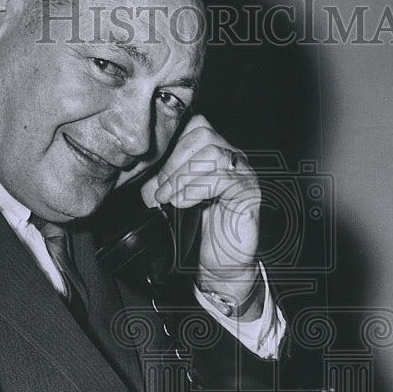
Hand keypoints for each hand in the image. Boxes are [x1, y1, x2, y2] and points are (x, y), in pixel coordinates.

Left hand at [143, 114, 262, 317]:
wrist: (221, 267)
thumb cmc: (201, 234)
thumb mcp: (173, 202)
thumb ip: (161, 183)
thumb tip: (142, 178)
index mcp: (215, 153)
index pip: (193, 124)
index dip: (169, 146)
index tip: (154, 175)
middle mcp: (232, 157)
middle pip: (201, 132)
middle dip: (173, 161)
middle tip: (161, 190)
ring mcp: (244, 173)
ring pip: (211, 152)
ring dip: (181, 176)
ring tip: (169, 198)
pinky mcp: (250, 192)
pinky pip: (222, 177)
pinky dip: (195, 188)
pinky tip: (183, 204)